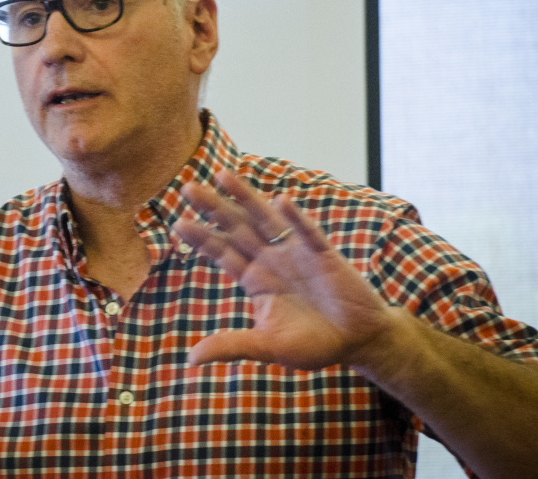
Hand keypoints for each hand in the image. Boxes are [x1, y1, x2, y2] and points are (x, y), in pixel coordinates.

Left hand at [174, 170, 394, 369]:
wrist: (359, 342)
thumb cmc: (313, 344)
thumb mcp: (268, 347)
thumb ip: (232, 346)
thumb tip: (190, 360)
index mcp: (256, 280)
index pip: (223, 253)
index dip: (202, 238)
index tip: (178, 223)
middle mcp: (272, 260)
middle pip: (237, 229)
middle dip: (214, 209)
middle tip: (188, 188)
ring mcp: (297, 253)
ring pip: (266, 220)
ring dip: (246, 197)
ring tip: (223, 176)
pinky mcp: (325, 255)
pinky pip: (308, 233)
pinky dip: (296, 218)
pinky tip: (281, 202)